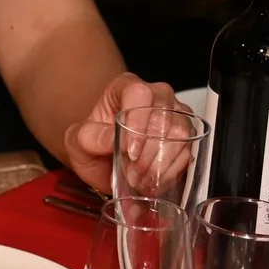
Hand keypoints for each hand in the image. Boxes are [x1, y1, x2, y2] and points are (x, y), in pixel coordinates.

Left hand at [64, 70, 178, 188]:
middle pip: (164, 116)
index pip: (139, 94)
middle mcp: (156, 96)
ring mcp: (176, 115)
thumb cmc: (92, 143)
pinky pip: (189, 152)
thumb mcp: (78, 141)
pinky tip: (153, 181)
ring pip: (180, 135)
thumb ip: (91, 137)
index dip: (137, 123)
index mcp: (126, 87)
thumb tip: (111, 139)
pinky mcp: (188, 137)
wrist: (103, 160)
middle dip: (147, 152)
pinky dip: (171, 172)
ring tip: (139, 179)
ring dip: (160, 164)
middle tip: (131, 173)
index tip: (128, 151)